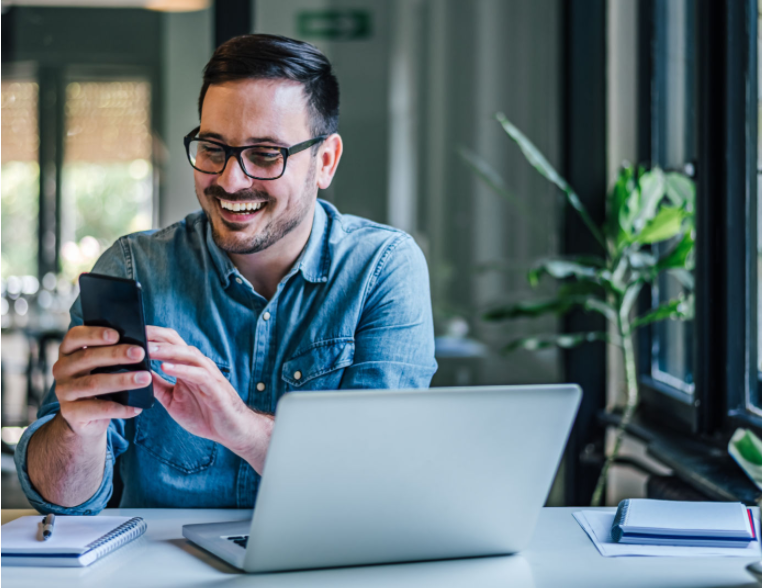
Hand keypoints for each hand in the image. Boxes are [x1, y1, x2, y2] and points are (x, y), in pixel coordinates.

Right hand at [52, 326, 147, 438]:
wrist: (85, 416)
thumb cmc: (98, 379)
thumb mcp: (101, 364)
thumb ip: (111, 352)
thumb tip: (139, 344)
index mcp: (68, 351)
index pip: (75, 336)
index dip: (94, 334)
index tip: (117, 334)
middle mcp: (62, 369)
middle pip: (87, 357)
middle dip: (116, 354)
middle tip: (140, 353)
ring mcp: (64, 391)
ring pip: (93, 383)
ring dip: (122, 380)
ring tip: (145, 378)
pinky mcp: (70, 412)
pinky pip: (97, 409)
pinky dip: (120, 408)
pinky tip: (137, 408)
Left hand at [147, 326, 272, 471]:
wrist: (232, 430)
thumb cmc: (204, 414)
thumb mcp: (172, 400)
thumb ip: (157, 385)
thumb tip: (136, 373)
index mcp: (186, 366)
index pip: (167, 343)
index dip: (150, 336)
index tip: (129, 331)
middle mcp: (197, 365)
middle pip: (176, 342)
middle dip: (155, 336)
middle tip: (134, 332)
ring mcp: (207, 374)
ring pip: (187, 354)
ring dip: (166, 350)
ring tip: (147, 348)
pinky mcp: (215, 387)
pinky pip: (198, 373)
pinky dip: (182, 369)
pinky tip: (166, 367)